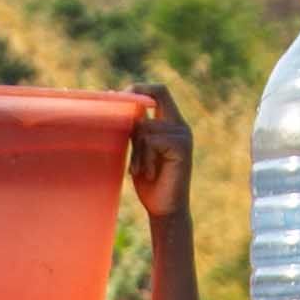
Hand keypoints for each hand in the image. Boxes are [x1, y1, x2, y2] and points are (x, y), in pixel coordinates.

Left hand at [129, 84, 192, 218]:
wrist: (166, 210)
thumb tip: (115, 104)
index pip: (159, 91)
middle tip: (120, 122)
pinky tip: (148, 173)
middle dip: (134, 102)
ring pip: (145, 126)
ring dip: (136, 149)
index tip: (117, 97)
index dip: (138, 88)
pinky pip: (150, 140)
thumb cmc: (149, 183)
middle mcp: (180, 125)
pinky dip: (144, 158)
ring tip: (139, 169)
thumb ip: (135, 130)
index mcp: (172, 123)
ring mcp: (183, 135)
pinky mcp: (181, 146)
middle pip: (159, 92)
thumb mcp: (139, 151)